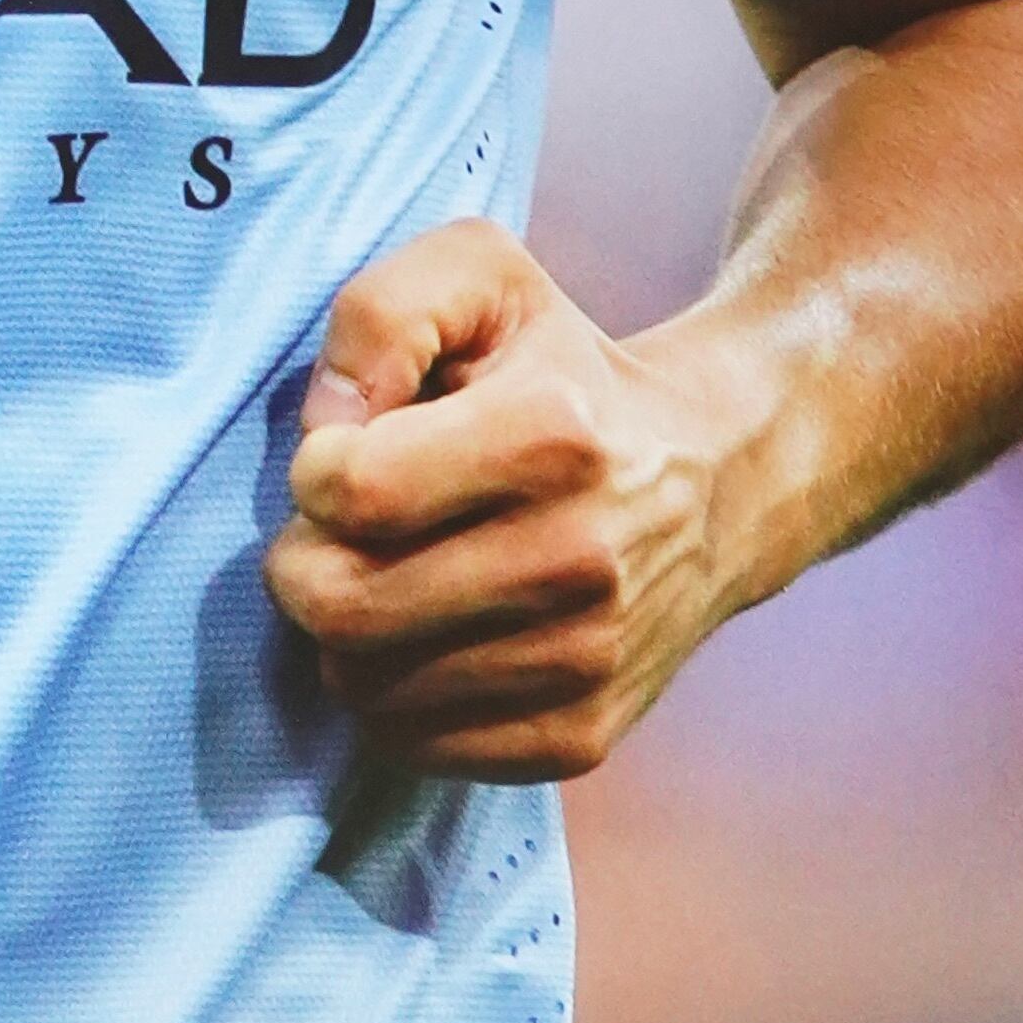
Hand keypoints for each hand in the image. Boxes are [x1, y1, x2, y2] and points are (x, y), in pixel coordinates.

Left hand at [264, 219, 748, 783]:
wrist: (719, 477)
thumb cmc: (564, 369)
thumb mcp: (481, 276)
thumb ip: (380, 314)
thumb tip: (325, 428)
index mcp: (553, 435)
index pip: (351, 490)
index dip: (314, 469)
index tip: (348, 453)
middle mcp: (580, 559)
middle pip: (342, 608)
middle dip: (303, 564)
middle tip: (338, 533)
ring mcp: (587, 660)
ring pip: (364, 686)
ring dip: (345, 634)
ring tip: (392, 577)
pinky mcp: (582, 736)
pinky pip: (415, 746)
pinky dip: (391, 697)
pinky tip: (428, 638)